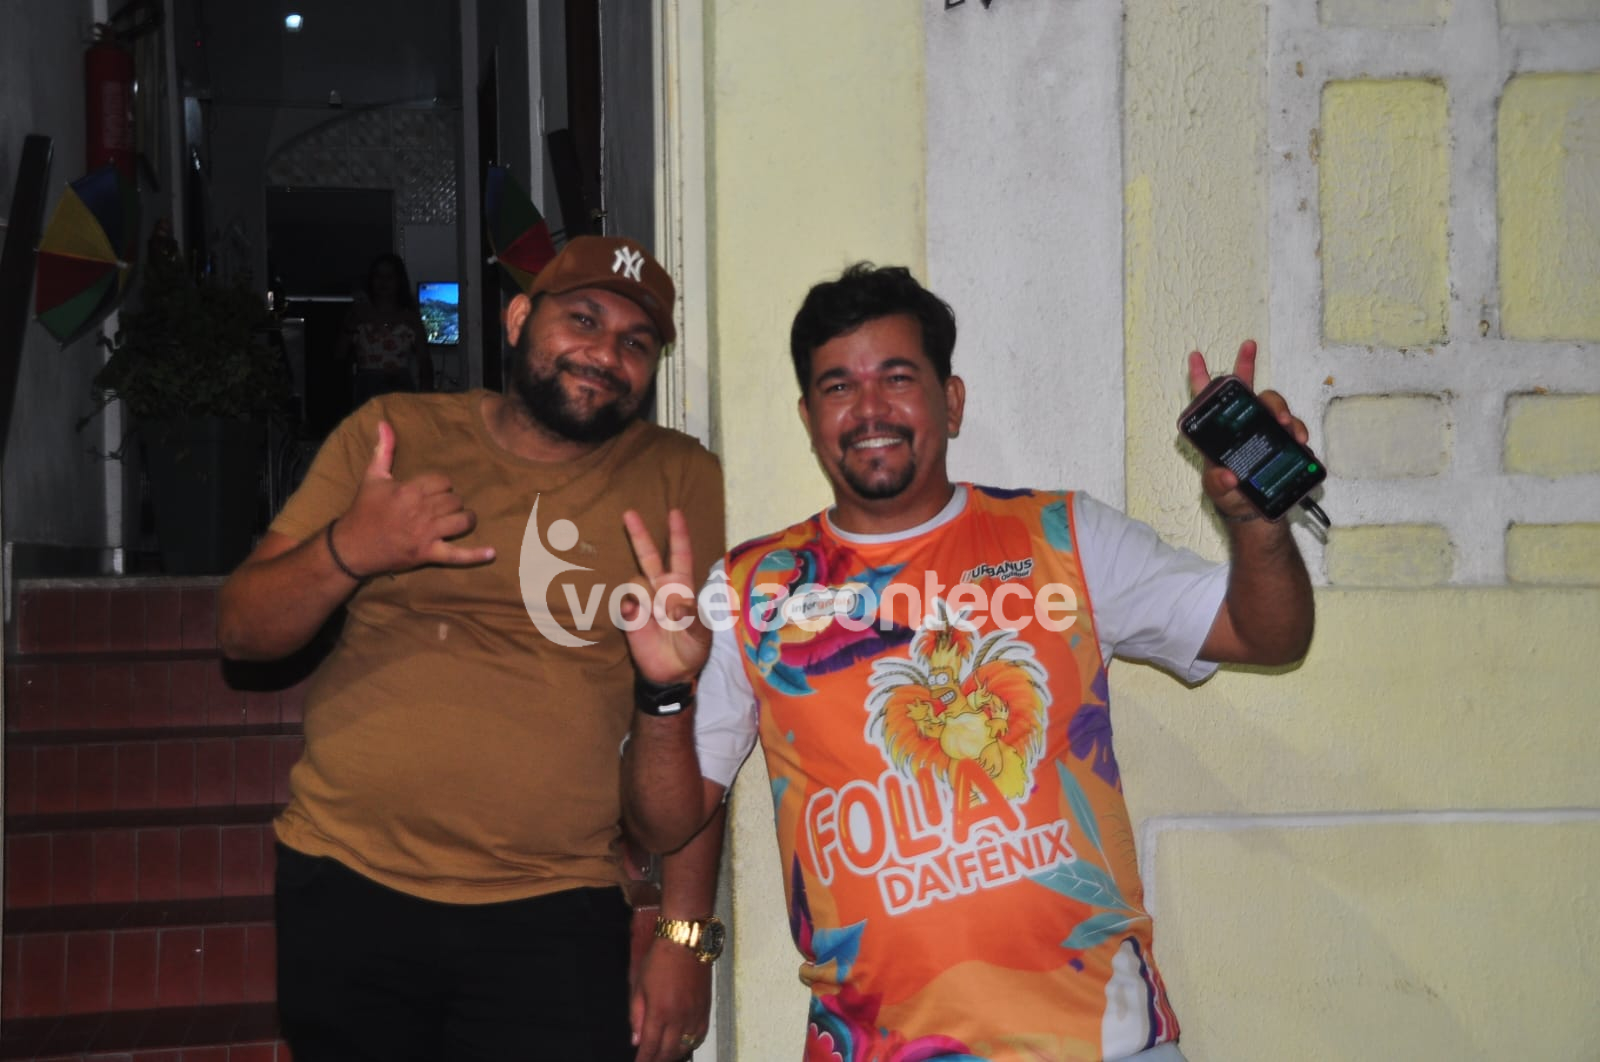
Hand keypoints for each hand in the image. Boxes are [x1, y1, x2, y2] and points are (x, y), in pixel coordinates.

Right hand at [332, 421, 495, 575]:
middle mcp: (421, 511)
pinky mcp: (428, 554)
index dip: (441, 485)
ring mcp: (426, 534)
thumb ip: (384, 449)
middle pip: (454, 500)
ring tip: (461, 519)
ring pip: (462, 520)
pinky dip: (475, 555)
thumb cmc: (363, 510)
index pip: (444, 481)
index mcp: (410, 490)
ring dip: (465, 519)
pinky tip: (492, 552)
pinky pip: (457, 555)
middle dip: (451, 502)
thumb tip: (384, 422)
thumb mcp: (372, 477)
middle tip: (441, 507)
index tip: (432, 491)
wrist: (352, 546)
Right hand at [619, 509, 709, 685]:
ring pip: (636, 581)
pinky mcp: (630, 617)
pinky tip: (637, 617)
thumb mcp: (701, 636)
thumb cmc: (692, 650)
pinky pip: (626, 603)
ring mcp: (644, 601)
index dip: (678, 534)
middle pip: (649, 556)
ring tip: (658, 618)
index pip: (680, 555)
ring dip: (646, 596)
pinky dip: (631, 608)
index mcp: (682, 588)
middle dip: (639, 534)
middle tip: (629, 513)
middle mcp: (661, 589)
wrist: (672, 673)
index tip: (674, 512)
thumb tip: (677, 606)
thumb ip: (693, 619)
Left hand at [630, 936, 710, 1061]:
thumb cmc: (660, 959)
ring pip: (686, 1046)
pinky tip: (684, 1045)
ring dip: (674, 1055)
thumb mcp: (639, 985)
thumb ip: (636, 1015)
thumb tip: (636, 1038)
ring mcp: (695, 1013)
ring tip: (664, 1057)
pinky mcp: (706, 1008)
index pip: (650, 1046)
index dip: (644, 1060)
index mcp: (660, 1011)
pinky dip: (691, 1044)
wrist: (685, 941)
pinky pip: (700, 1035)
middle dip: (658, 1060)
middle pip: (669, 1051)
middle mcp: (679, 1017)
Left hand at [1186, 340, 1310, 520]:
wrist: (1256, 514)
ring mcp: (1264, 430)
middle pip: (1245, 390)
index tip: (1194, 355)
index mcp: (1218, 433)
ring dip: (1280, 408)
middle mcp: (1241, 425)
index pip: (1207, 400)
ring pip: (1272, 404)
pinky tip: (1299, 440)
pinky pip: (1293, 426)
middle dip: (1247, 365)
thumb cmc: (1230, 497)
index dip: (1200, 376)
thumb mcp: (1218, 491)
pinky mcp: (1282, 441)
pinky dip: (1298, 429)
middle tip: (1251, 357)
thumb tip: (1227, 475)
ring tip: (1285, 424)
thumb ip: (1218, 482)